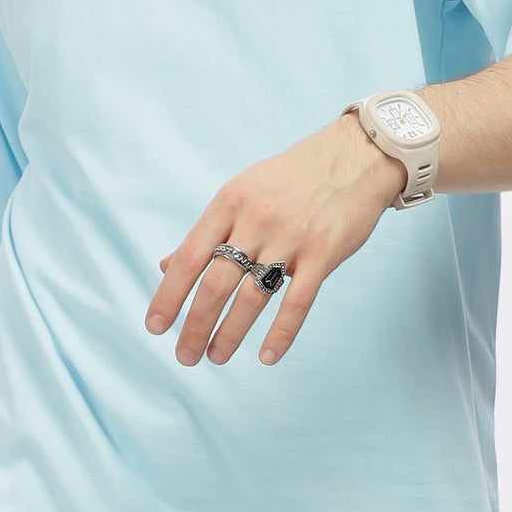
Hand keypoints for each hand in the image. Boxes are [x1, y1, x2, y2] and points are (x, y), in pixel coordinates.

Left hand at [146, 107, 406, 364]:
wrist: (356, 155)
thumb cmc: (292, 177)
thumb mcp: (241, 191)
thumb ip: (207, 232)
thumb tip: (167, 266)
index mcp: (229, 203)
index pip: (190, 258)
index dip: (169, 295)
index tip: (155, 326)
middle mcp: (255, 221)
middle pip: (216, 284)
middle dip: (195, 326)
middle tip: (185, 356)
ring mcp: (291, 238)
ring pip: (252, 298)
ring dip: (229, 334)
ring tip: (216, 357)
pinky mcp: (324, 253)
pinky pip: (297, 302)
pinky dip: (281, 334)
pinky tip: (266, 357)